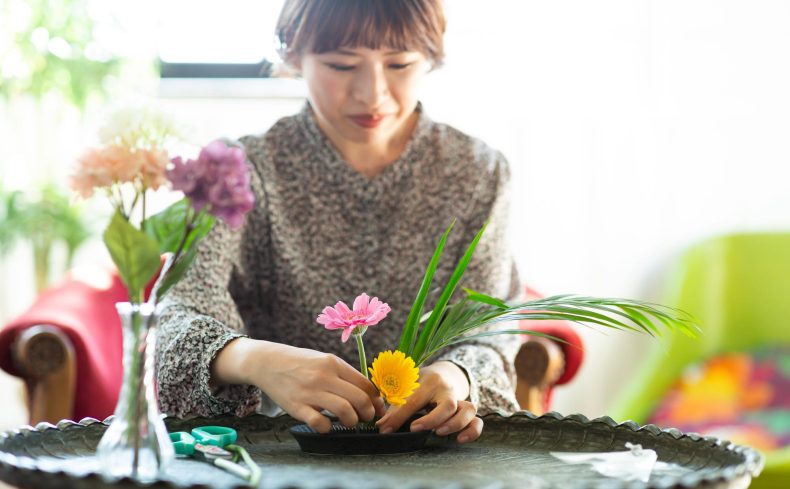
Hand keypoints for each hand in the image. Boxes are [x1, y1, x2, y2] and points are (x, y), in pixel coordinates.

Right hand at [212, 338, 384, 432]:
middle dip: (368, 413)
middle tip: (366, 418)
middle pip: (359, 399)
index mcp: (334, 363)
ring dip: (352, 421)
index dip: (376, 400)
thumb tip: (368, 393)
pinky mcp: (297, 407)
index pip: (365, 384)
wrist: (267, 362)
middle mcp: (324, 377)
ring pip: (345, 412)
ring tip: (349, 422)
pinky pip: (321, 423)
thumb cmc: (300, 363)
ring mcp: (310, 392)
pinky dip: (328, 428)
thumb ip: (344, 374)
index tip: (378, 408)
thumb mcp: (324, 360)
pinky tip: (326, 424)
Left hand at [375, 361, 482, 442]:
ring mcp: (460, 399)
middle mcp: (448, 389)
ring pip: (468, 410)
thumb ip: (395, 405)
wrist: (445, 373)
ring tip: (439, 433)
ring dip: (455, 424)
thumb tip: (382, 425)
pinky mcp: (468, 410)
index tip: (386, 429)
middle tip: (414, 429)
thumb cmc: (422, 382)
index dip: (398, 416)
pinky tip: (460, 440)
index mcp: (428, 380)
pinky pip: (477, 420)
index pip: (414, 400)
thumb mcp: (407, 386)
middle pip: (448, 404)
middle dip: (432, 419)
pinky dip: (472, 431)